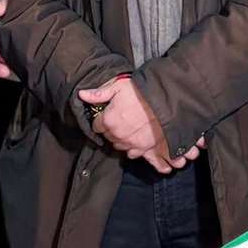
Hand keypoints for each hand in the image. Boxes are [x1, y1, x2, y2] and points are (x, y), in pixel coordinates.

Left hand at [77, 78, 201, 173]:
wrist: (166, 98)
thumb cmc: (141, 91)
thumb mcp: (118, 86)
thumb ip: (99, 93)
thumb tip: (82, 95)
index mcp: (109, 121)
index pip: (97, 126)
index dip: (102, 119)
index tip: (106, 115)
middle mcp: (120, 137)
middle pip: (110, 139)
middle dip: (113, 131)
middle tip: (120, 121)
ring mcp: (136, 146)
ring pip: (124, 149)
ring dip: (126, 142)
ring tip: (131, 133)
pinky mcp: (151, 150)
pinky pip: (148, 161)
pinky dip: (149, 158)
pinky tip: (147, 152)